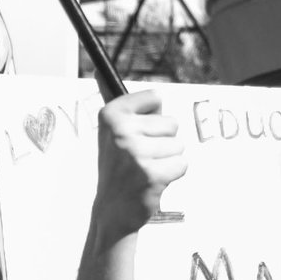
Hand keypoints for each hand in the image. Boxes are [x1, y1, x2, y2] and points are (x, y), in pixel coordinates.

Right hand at [89, 88, 188, 242]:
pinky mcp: (151, 174)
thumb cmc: (116, 166)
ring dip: (167, 159)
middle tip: (140, 157)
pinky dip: (172, 174)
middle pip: (172, 123)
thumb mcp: (111, 131)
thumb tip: (98, 69)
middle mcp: (121, 131)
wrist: (111, 210)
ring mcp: (136, 153)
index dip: (152, 117)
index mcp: (111, 114)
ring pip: (178, 145)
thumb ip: (116, 101)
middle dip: (163, 141)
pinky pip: (182, 164)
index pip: (156, 98)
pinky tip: (152, 181)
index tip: (136, 132)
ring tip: (146, 170)